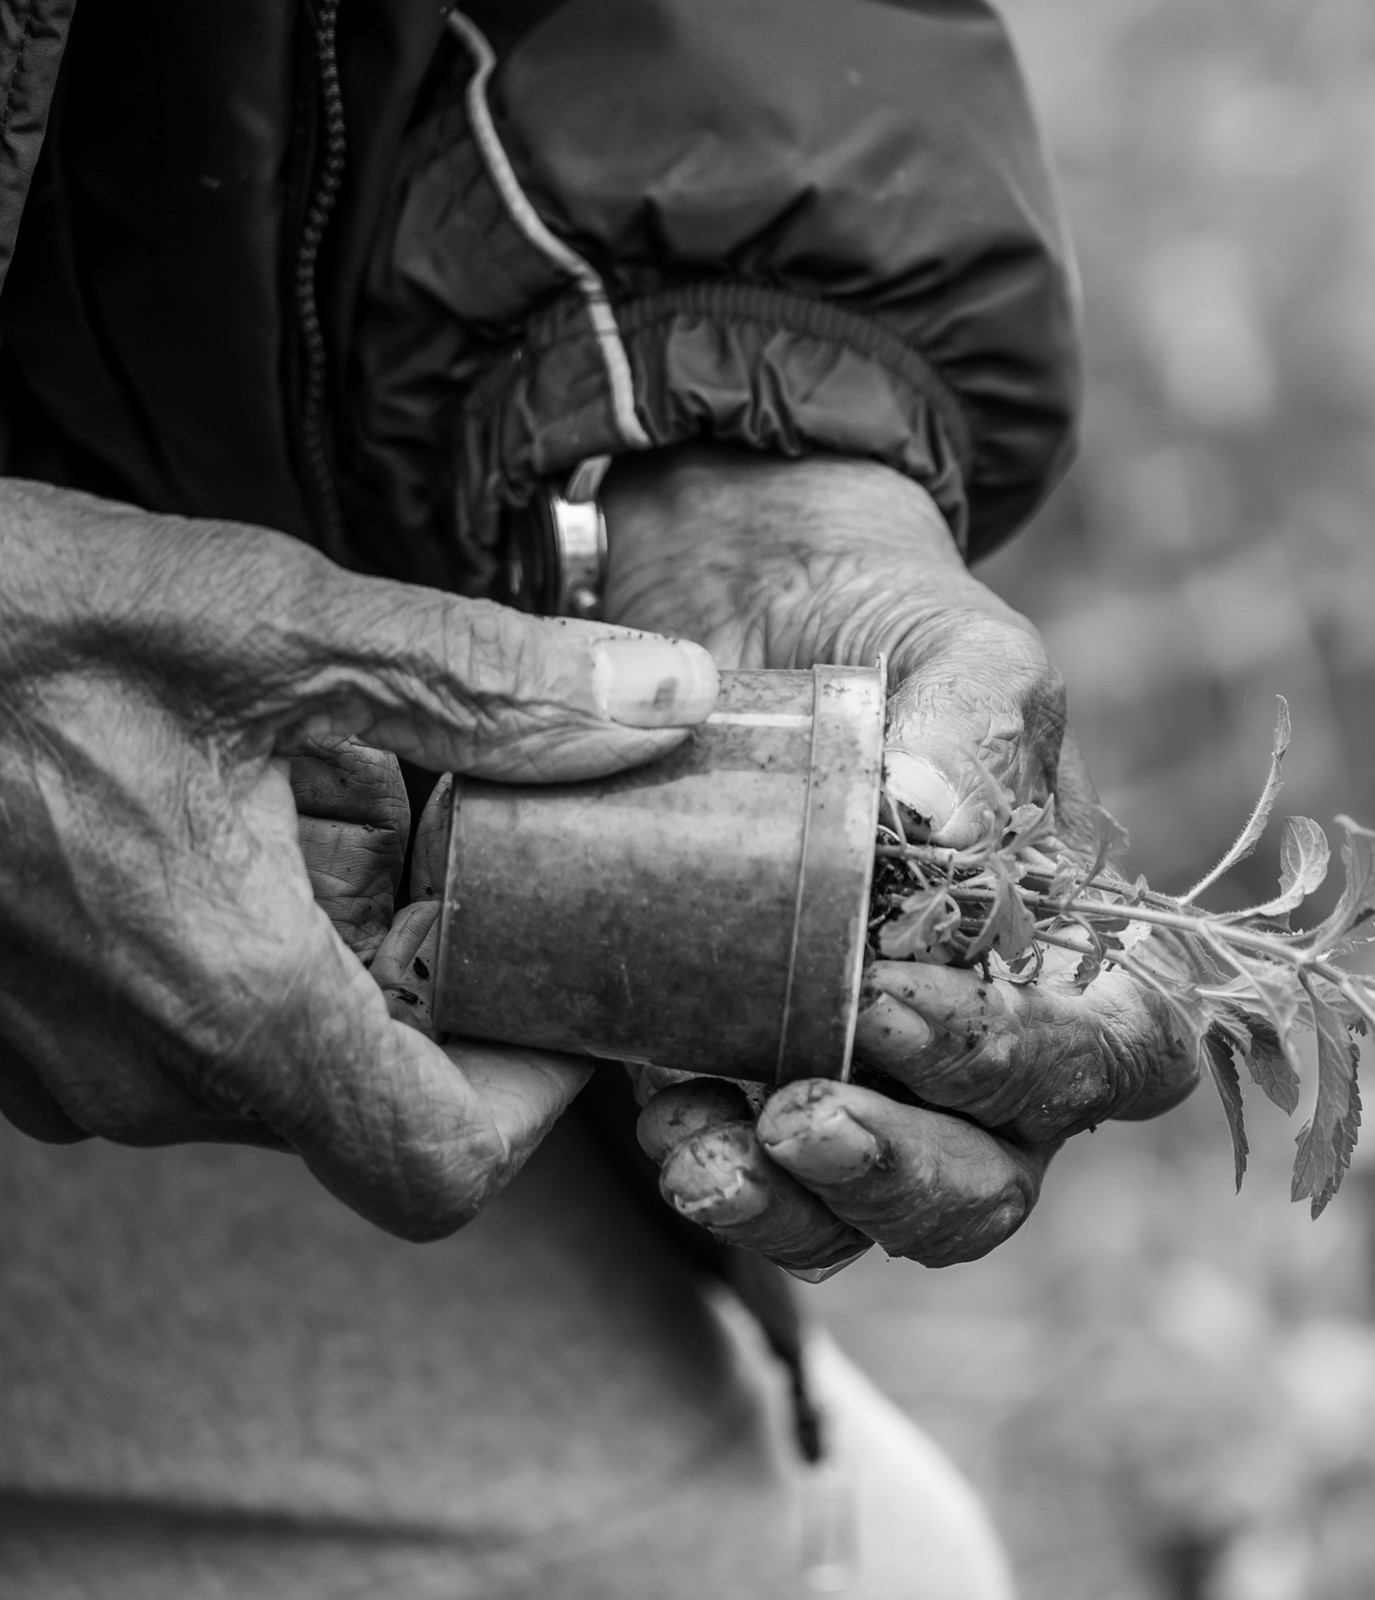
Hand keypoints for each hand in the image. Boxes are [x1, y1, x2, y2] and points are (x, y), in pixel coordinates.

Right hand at [0, 480, 717, 1238]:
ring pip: (286, 1054)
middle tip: (486, 853)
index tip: (576, 990)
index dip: (542, 1094)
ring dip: (357, 948)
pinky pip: (197, 1022)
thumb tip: (657, 696)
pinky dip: (264, 939)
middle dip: (454, 982)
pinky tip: (253, 811)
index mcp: (225, 998)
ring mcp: (78, 1062)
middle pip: (375, 1096)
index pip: (440, 1162)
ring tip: (362, 803)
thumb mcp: (267, 627)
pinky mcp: (37, 1027)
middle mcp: (147, 1069)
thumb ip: (483, 680)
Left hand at [603, 446, 1197, 1269]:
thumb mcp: (951, 645)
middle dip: (909, 1174)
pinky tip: (659, 1119)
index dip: (1034, 1063)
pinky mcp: (750, 1066)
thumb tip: (936, 824)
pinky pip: (757, 1180)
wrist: (736, 603)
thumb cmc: (881, 618)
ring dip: (798, 1207)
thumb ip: (971, 727)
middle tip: (802, 1113)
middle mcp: (984, 1027)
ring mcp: (867, 1066)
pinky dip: (714, 1175)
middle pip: (999, 1175)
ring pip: (874, 1214)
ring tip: (702, 1150)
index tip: (897, 999)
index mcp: (1070, 937)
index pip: (1123, 1054)